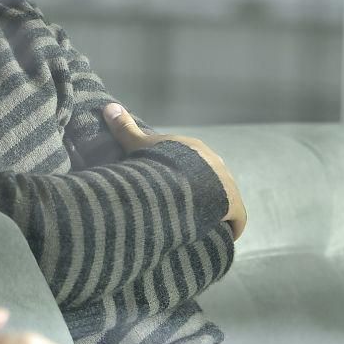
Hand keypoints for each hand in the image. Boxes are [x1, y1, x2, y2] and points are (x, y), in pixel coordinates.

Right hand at [103, 103, 246, 239]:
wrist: (181, 179)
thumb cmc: (158, 160)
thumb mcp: (137, 144)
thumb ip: (125, 128)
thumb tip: (108, 106)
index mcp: (195, 149)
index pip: (193, 162)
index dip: (184, 175)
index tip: (173, 187)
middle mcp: (216, 164)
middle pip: (209, 179)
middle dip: (200, 193)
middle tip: (183, 208)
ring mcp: (227, 184)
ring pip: (222, 198)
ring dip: (213, 210)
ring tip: (196, 225)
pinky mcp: (235, 205)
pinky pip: (235, 219)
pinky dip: (228, 227)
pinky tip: (218, 237)